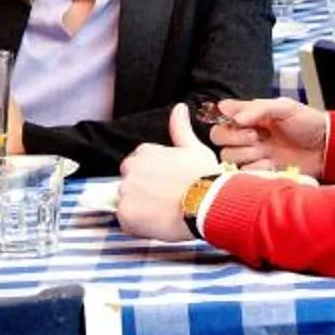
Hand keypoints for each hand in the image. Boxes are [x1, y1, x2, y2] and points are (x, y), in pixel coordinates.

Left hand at [115, 104, 219, 241]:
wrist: (208, 202)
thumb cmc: (205, 177)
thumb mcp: (194, 148)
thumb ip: (180, 128)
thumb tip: (179, 108)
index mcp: (144, 152)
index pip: (139, 166)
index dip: (154, 179)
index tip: (167, 186)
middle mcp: (131, 168)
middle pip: (131, 184)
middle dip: (144, 193)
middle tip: (166, 201)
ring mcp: (127, 191)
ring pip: (128, 203)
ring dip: (142, 210)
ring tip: (165, 214)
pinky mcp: (126, 213)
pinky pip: (127, 222)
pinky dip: (139, 226)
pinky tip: (158, 224)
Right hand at [208, 95, 327, 175]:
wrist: (327, 149)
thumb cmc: (308, 123)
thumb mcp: (284, 107)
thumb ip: (256, 108)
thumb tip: (228, 111)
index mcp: (251, 117)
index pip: (222, 118)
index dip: (228, 122)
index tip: (245, 123)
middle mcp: (248, 135)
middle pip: (218, 138)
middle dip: (234, 138)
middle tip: (256, 137)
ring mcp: (253, 154)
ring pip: (228, 157)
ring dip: (246, 154)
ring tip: (267, 152)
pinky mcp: (260, 171)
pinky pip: (243, 173)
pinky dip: (256, 168)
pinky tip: (272, 164)